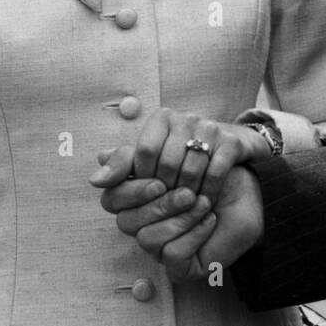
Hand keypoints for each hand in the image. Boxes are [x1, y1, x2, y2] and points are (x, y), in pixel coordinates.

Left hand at [91, 107, 269, 202]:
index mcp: (161, 118)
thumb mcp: (150, 159)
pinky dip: (209, 191)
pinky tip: (206, 201)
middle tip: (167, 204)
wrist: (230, 148)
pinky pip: (215, 172)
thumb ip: (123, 167)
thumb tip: (95, 180)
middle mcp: (185, 117)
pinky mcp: (230, 142)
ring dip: (188, 195)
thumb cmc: (181, 156)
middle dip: (166, 190)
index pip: (144, 151)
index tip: (149, 192)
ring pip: (191, 169)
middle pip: (167, 163)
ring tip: (186, 207)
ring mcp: (210, 128)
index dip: (144, 177)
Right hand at [123, 164, 262, 281]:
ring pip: (148, 240)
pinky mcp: (179, 268)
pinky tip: (211, 220)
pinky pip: (173, 255)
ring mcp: (159, 250)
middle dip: (160, 205)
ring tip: (205, 204)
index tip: (158, 180)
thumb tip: (100, 156)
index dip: (131, 191)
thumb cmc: (210, 173)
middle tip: (189, 192)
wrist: (248, 193)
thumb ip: (137, 154)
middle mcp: (142, 227)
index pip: (111, 201)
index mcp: (135, 201)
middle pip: (127, 223)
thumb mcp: (174, 155)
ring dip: (180, 218)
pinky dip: (195, 234)